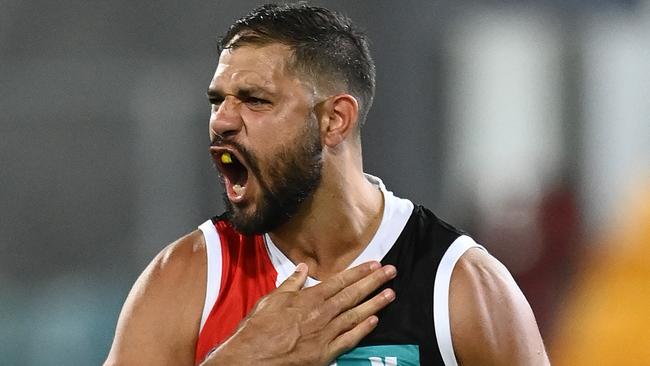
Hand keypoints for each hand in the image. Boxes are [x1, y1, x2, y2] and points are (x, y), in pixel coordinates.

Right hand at [201, 261, 396, 365]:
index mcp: (308, 299)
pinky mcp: (325, 353)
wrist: (252, 359)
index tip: (375, 264)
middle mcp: (321, 314)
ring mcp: (325, 334)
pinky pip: (349, 340)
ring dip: (375, 303)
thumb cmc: (257, 330)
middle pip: (353, 295)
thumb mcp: (270, 300)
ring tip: (391, 294)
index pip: (339, 281)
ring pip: (356, 315)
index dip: (359, 272)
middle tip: (391, 272)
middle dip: (374, 282)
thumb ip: (290, 284)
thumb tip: (303, 268)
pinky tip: (375, 321)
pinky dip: (363, 330)